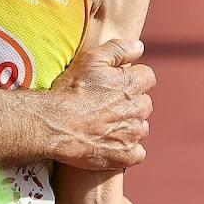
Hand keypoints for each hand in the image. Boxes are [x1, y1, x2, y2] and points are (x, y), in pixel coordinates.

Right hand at [47, 39, 154, 170]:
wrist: (56, 125)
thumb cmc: (71, 90)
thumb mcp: (91, 59)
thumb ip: (118, 49)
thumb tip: (140, 47)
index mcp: (132, 85)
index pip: (148, 77)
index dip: (132, 78)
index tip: (116, 84)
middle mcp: (138, 110)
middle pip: (145, 103)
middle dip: (131, 102)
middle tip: (107, 105)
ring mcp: (133, 134)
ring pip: (141, 127)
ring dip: (129, 125)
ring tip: (105, 124)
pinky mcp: (126, 155)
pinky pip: (138, 152)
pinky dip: (128, 149)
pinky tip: (111, 144)